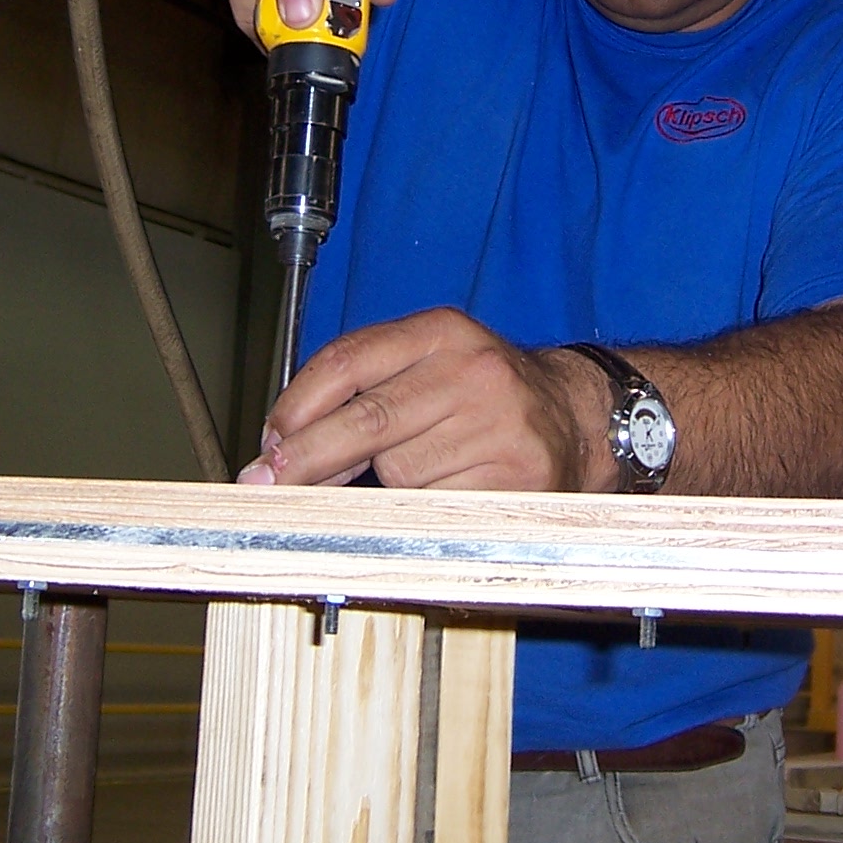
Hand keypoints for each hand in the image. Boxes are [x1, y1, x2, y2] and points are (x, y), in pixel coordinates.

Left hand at [239, 308, 615, 491]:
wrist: (576, 417)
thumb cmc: (482, 395)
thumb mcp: (426, 365)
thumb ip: (362, 389)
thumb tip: (283, 447)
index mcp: (441, 331)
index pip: (348, 361)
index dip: (296, 407)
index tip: (267, 443)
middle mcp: (472, 370)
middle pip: (366, 420)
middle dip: (307, 459)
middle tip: (266, 485)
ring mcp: (498, 423)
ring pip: (399, 470)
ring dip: (388, 485)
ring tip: (424, 469)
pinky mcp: (516, 476)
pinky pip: (436, 506)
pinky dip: (424, 510)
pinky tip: (447, 491)